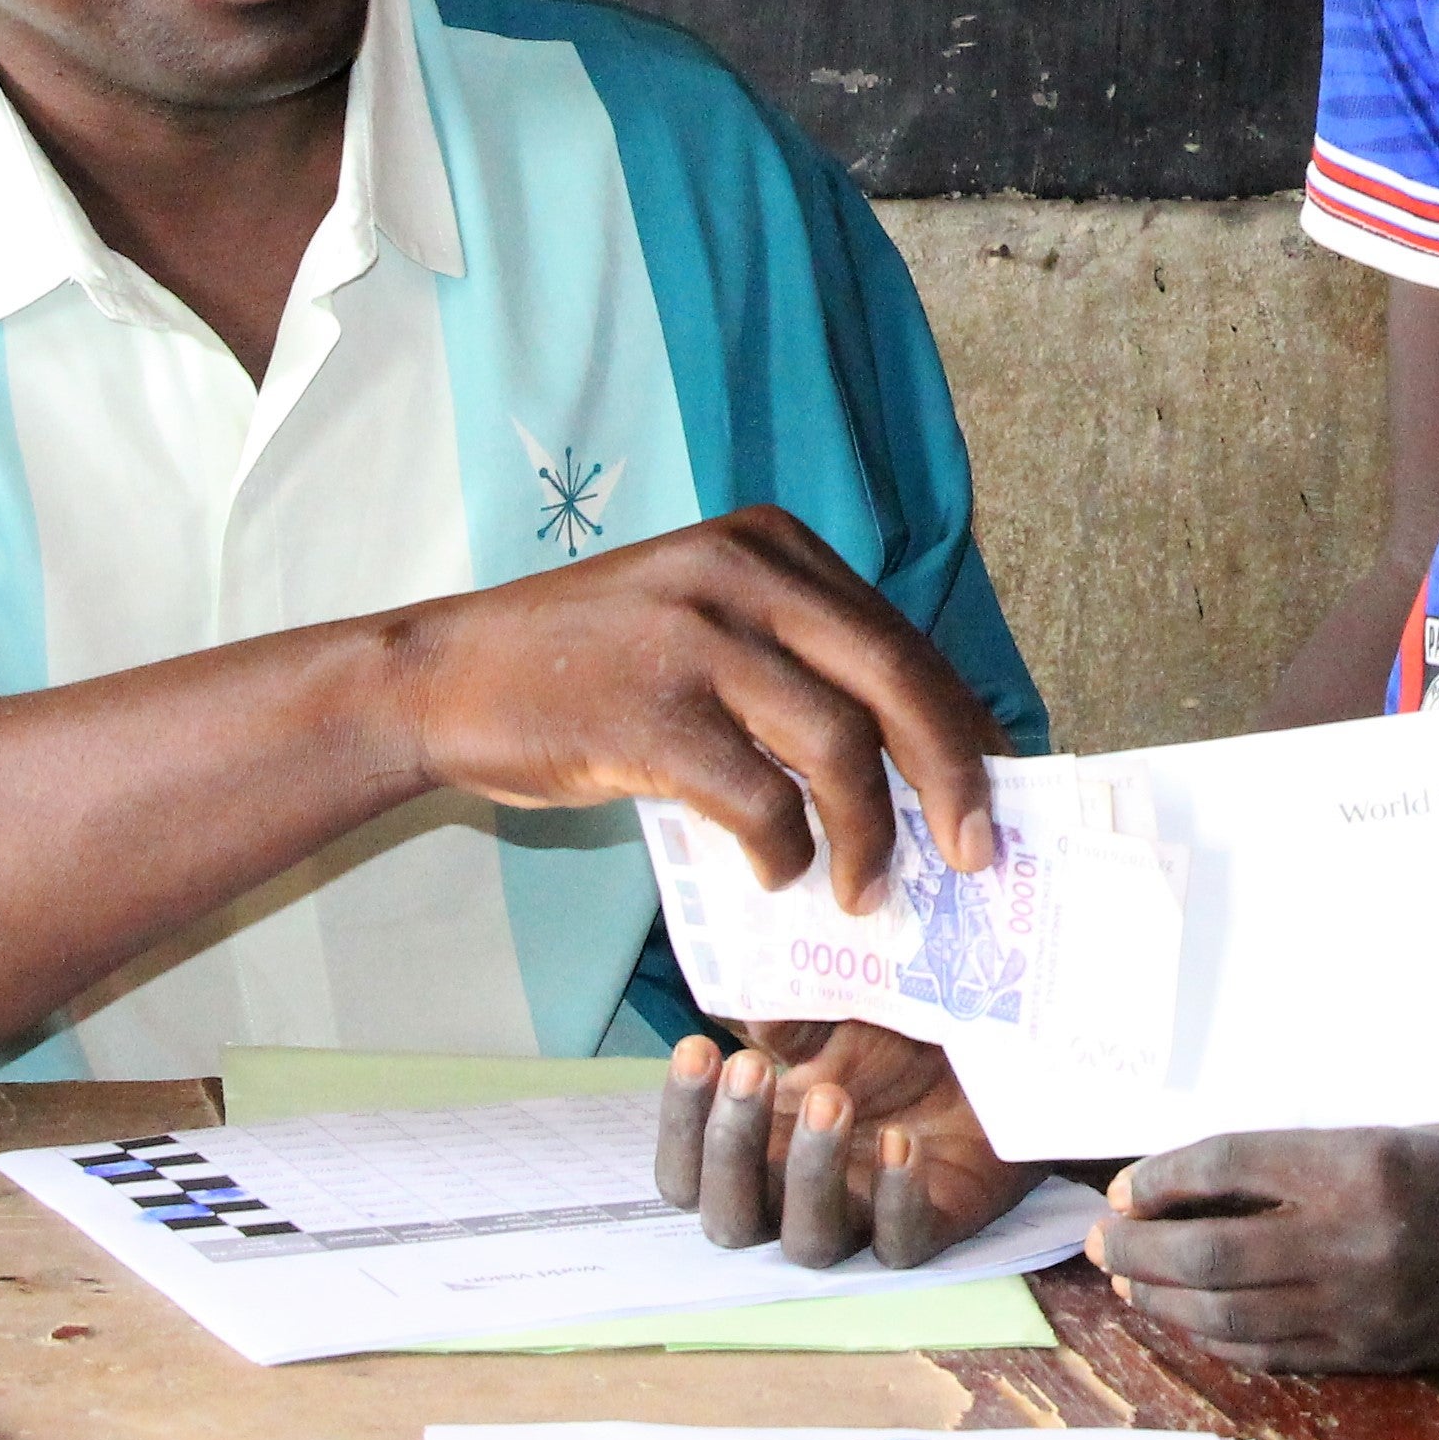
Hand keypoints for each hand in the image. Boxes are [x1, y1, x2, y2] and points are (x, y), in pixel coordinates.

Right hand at [379, 506, 1001, 910]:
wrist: (445, 678)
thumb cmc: (585, 668)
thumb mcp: (704, 626)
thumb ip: (797, 666)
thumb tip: (912, 761)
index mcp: (772, 546)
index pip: (903, 639)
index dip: (960, 726)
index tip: (992, 796)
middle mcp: (746, 572)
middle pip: (899, 682)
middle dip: (953, 780)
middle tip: (973, 857)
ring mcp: (698, 637)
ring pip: (839, 747)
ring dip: (867, 838)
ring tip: (864, 893)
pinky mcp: (651, 711)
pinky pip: (759, 799)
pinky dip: (785, 852)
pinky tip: (777, 875)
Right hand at [651, 1025, 1044, 1267]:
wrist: (999, 1050)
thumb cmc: (903, 1038)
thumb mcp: (837, 1013)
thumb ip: (785, 1015)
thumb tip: (740, 1004)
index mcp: (760, 1147)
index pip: (688, 1170)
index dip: (680, 1121)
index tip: (697, 1048)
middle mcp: (797, 1195)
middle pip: (730, 1219)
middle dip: (731, 1146)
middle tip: (752, 1069)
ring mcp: (862, 1217)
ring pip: (807, 1240)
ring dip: (808, 1171)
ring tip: (830, 1097)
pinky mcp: (931, 1226)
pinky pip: (899, 1243)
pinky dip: (895, 1199)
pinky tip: (900, 1143)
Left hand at [1090, 1118, 1438, 1376]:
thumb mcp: (1408, 1121)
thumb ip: (1321, 1147)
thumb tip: (1221, 1167)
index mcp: (1359, 1158)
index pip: (1225, 1166)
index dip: (1162, 1178)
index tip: (1126, 1184)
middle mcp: (1352, 1236)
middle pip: (1208, 1253)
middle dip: (1139, 1250)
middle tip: (1103, 1241)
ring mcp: (1365, 1305)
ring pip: (1232, 1317)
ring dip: (1167, 1303)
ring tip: (1132, 1287)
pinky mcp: (1381, 1351)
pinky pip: (1279, 1355)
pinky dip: (1224, 1342)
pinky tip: (1197, 1325)